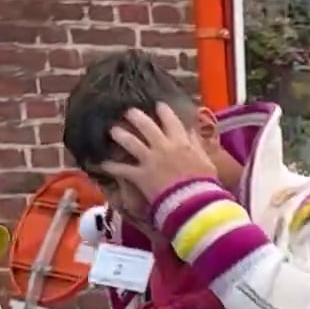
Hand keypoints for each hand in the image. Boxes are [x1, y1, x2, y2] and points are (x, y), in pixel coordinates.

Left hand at [101, 106, 226, 204]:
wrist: (193, 203)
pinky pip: (122, 169)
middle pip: (146, 125)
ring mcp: (150, 160)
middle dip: (135, 116)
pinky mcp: (140, 175)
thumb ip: (197, 145)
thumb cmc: (204, 184)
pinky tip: (102, 164)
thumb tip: (192, 131)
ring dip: (120, 135)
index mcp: (181, 142)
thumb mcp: (206, 161)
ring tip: (113, 130)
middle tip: (128, 112)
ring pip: (130, 142)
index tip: (158, 105)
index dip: (163, 110)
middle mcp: (163, 147)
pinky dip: (111, 167)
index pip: (171, 120)